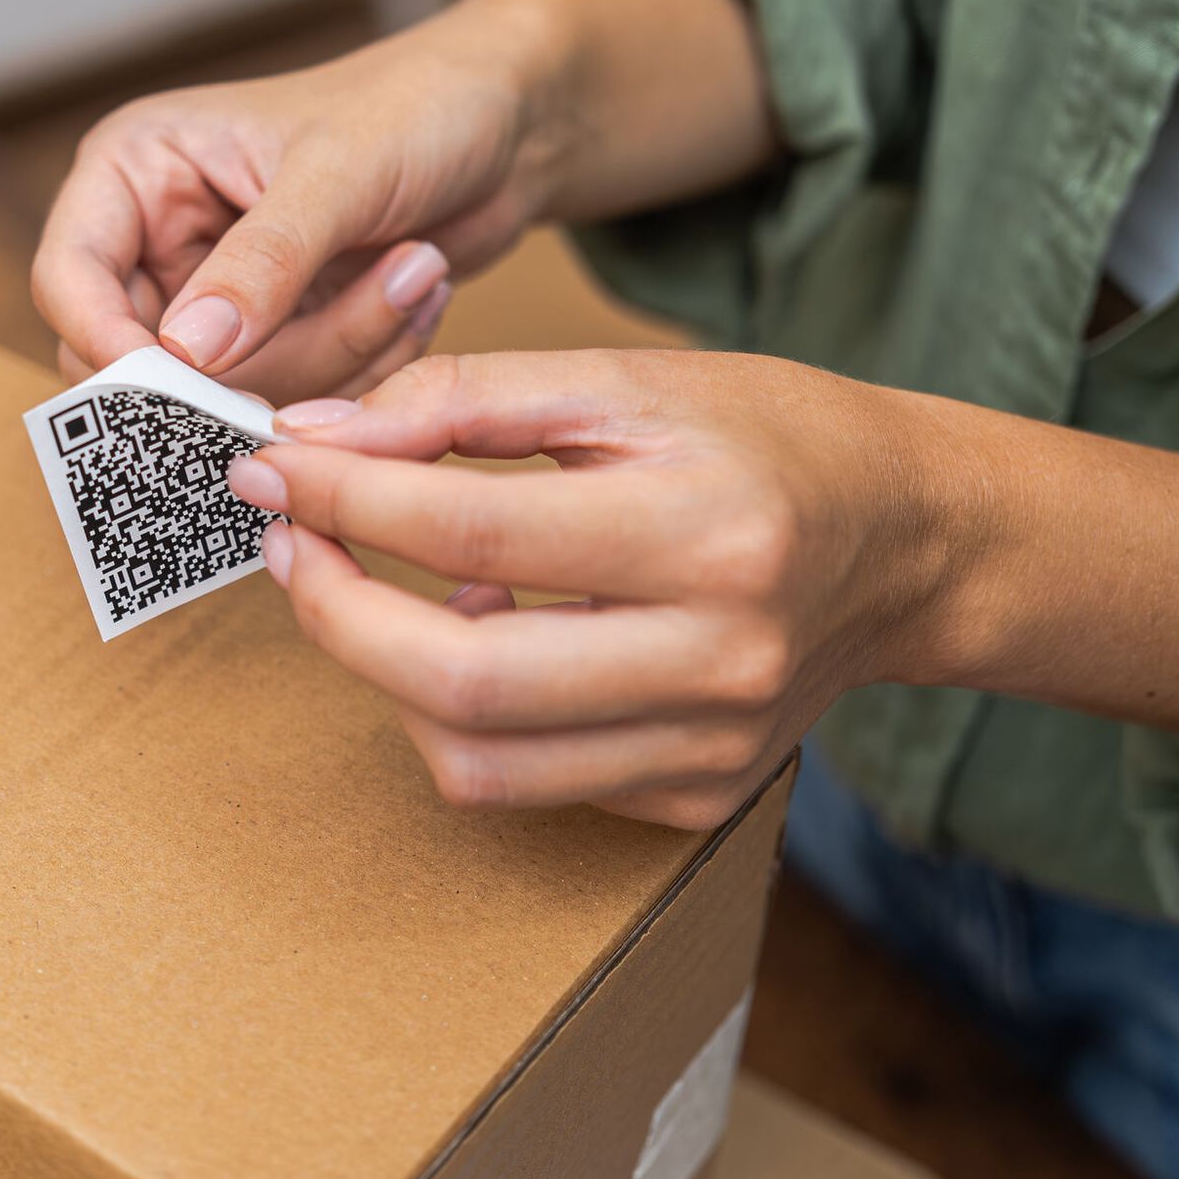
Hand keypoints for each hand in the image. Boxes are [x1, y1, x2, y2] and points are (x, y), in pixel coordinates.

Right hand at [31, 30, 532, 404]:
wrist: (506, 126)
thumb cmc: (415, 107)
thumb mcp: (337, 174)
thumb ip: (262, 264)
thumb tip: (186, 353)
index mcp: (135, 172)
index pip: (69, 280)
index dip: (111, 347)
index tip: (191, 389)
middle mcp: (159, 242)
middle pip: (148, 366)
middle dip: (263, 361)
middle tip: (354, 319)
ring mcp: (219, 303)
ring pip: (233, 396)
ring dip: (341, 352)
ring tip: (412, 271)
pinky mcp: (279, 345)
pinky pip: (296, 403)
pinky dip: (366, 367)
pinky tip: (412, 294)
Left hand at [224, 351, 957, 828]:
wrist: (907, 543)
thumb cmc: (769, 440)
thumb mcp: (624, 380)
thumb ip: (461, 400)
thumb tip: (315, 438)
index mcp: (710, 533)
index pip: (468, 528)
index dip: (342, 499)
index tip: (270, 467)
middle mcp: (719, 661)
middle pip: (458, 680)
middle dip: (332, 611)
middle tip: (287, 541)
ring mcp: (708, 749)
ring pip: (475, 759)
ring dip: (381, 673)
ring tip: (370, 584)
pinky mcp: (692, 798)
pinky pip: (524, 780)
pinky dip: (461, 714)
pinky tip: (475, 631)